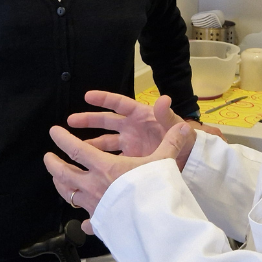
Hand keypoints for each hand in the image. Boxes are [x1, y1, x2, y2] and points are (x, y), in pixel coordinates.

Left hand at [44, 122, 196, 233]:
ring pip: (69, 195)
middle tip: (48, 157)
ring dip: (61, 185)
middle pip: (64, 174)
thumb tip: (184, 127)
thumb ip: (170, 143)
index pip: (77, 150)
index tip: (54, 132)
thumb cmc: (154, 189)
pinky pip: (88, 221)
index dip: (63, 139)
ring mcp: (95, 205)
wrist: (153, 223)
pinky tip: (86, 222)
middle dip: (53, 164)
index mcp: (105, 167)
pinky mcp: (101, 222)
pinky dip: (85, 220)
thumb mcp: (162, 162)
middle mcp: (94, 185)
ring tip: (58, 179)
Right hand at [68, 90, 185, 159]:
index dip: (104, 99)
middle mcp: (133, 128)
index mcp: (142, 116)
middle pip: (107, 121)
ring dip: (91, 143)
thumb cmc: (186, 141)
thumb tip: (164, 98)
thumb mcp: (176, 128)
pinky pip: (112, 158)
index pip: (120, 104)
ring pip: (106, 141)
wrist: (191, 163)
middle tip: (70, 121)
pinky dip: (101, 161)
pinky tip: (88, 165)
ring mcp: (130, 144)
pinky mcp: (131, 159)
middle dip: (89, 120)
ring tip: (74, 148)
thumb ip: (167, 116)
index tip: (87, 96)